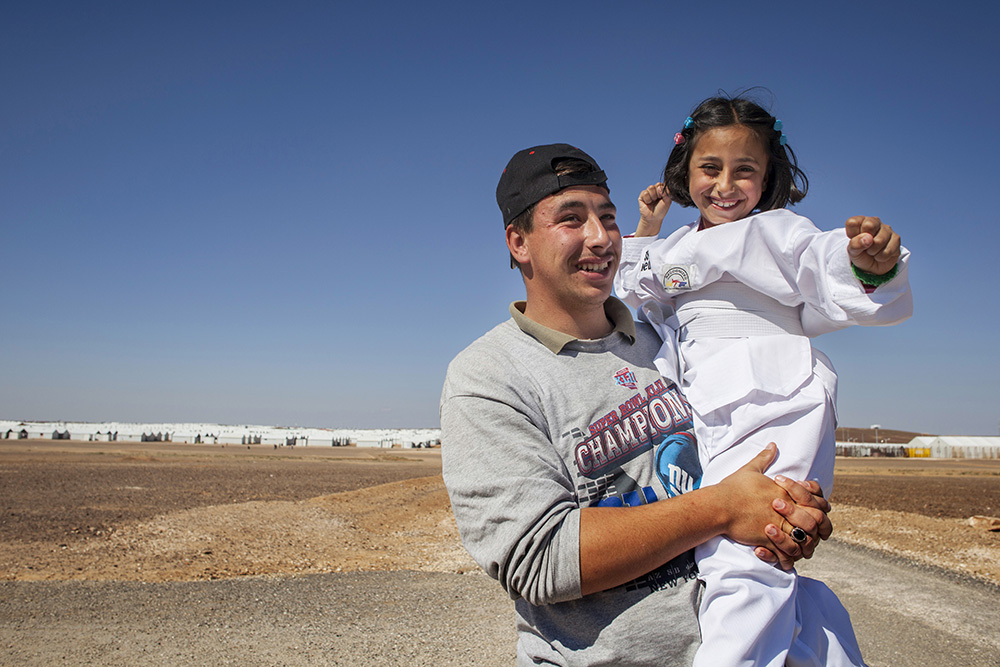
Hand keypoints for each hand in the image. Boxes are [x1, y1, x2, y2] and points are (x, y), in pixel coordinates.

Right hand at [636, 183, 670, 236]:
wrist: (653, 218)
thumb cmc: (661, 210)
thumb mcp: (667, 201)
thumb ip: (667, 193)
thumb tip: (659, 187)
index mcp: (662, 190)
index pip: (663, 184)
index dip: (664, 190)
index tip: (663, 197)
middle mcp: (655, 190)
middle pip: (657, 184)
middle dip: (659, 193)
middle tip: (658, 200)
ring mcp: (648, 192)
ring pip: (651, 188)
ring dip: (653, 196)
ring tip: (653, 202)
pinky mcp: (642, 195)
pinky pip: (645, 193)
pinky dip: (647, 199)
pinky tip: (648, 203)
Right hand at [716, 443, 831, 569]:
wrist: (718, 505)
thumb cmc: (732, 488)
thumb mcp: (750, 469)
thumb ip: (764, 458)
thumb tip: (772, 445)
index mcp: (785, 491)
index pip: (814, 500)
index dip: (819, 507)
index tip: (815, 511)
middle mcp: (786, 508)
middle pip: (815, 520)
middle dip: (817, 528)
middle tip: (814, 533)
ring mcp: (778, 524)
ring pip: (804, 539)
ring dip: (805, 545)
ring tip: (801, 547)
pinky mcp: (768, 538)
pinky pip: (786, 552)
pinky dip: (788, 558)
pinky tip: (786, 559)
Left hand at [845, 215, 900, 274]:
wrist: (871, 267)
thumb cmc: (860, 254)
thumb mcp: (852, 251)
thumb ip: (855, 244)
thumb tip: (868, 238)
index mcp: (861, 221)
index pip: (852, 222)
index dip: (851, 235)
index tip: (854, 241)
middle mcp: (875, 222)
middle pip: (869, 225)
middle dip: (865, 242)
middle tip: (864, 247)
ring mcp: (887, 229)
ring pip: (879, 240)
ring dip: (873, 252)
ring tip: (872, 252)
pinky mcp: (896, 238)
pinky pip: (888, 250)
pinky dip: (881, 257)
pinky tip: (880, 255)